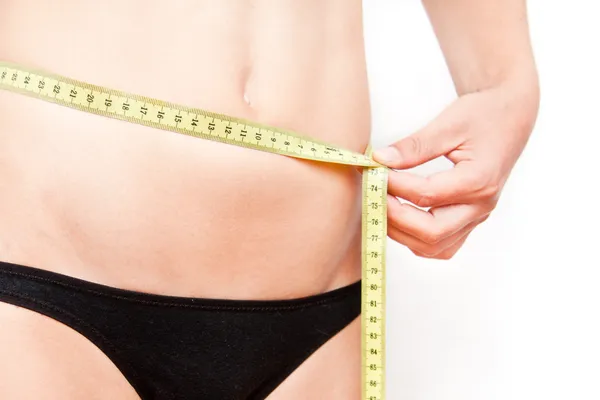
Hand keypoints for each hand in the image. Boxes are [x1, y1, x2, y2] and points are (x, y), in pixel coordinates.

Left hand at [373, 82, 538, 259]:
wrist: (510, 117)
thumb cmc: (483, 115)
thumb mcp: (449, 123)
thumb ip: (414, 146)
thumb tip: (380, 159)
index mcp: (479, 180)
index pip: (427, 195)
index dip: (394, 186)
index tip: (373, 171)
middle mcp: (481, 206)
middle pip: (432, 232)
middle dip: (395, 217)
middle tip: (373, 195)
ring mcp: (477, 217)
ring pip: (435, 247)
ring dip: (402, 232)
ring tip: (382, 205)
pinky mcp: (470, 220)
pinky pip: (442, 245)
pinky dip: (416, 239)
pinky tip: (400, 218)